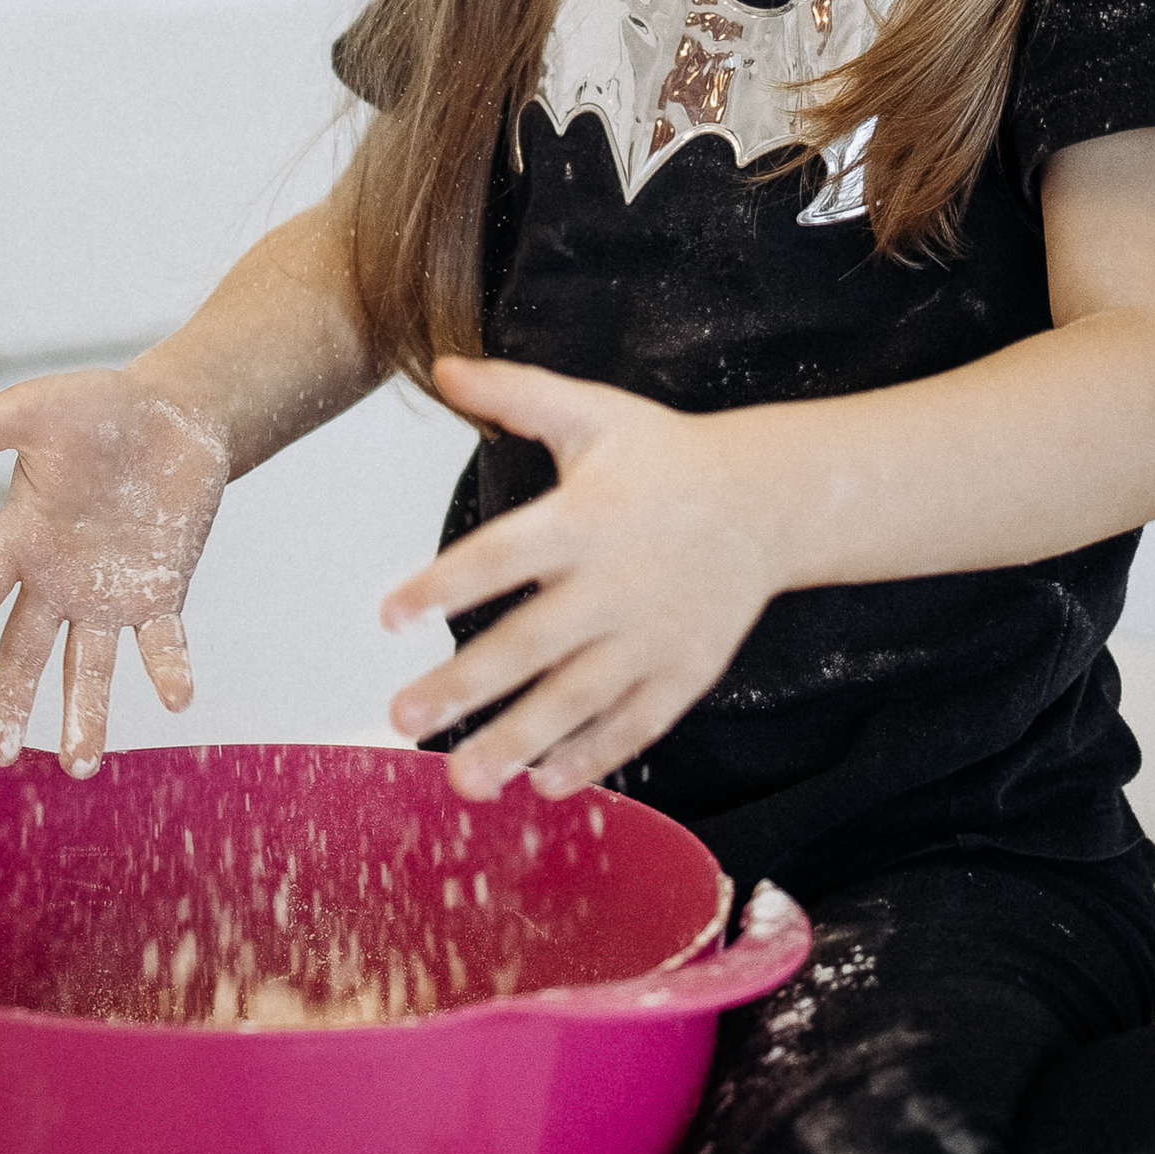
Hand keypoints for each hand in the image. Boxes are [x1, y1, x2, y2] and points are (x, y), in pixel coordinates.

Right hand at [0, 370, 228, 777]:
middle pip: (23, 650)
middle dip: (9, 700)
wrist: (172, 416)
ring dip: (84, 713)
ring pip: (86, 665)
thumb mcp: (38, 410)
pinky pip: (161, 642)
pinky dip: (168, 670)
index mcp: (18, 536)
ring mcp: (105, 595)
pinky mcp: (157, 596)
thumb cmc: (97, 409)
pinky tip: (177, 698)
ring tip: (82, 765)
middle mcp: (54, 580)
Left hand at [380, 354, 787, 798]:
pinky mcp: (686, 672)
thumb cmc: (665, 457)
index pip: (503, 555)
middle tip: (400, 721)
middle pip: (532, 642)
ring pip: (578, 698)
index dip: (444, 586)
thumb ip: (516, 393)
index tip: (386, 616)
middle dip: (464, 686)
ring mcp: (656, 635)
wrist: (768, 502)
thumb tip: (442, 367)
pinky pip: (635, 724)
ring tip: (461, 778)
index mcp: (588, 517)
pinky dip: (593, 758)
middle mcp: (619, 582)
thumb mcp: (593, 413)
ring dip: (517, 741)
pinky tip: (542, 786)